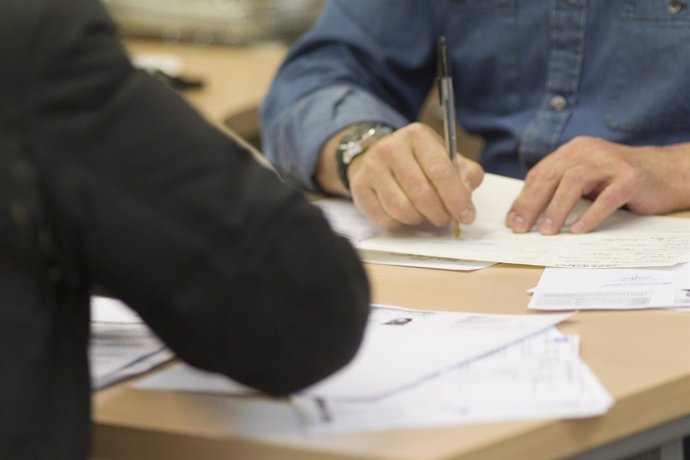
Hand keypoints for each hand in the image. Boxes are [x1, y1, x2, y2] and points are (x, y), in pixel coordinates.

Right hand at [348, 123, 483, 227]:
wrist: (376, 156)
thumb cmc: (417, 161)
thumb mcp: (444, 157)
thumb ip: (465, 174)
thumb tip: (466, 195)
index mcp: (417, 135)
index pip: (440, 171)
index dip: (456, 198)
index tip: (466, 216)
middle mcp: (391, 148)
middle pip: (422, 194)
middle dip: (439, 213)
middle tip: (444, 218)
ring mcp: (371, 167)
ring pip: (402, 210)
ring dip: (419, 219)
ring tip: (423, 213)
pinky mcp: (359, 187)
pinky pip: (385, 219)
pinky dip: (399, 223)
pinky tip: (403, 212)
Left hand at [506, 136, 688, 234]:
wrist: (665, 173)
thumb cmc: (617, 180)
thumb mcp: (585, 180)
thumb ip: (558, 189)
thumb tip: (523, 214)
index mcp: (573, 151)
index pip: (540, 173)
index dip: (523, 198)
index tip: (511, 222)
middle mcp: (589, 151)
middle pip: (552, 176)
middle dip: (532, 204)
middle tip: (521, 228)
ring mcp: (611, 163)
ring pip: (574, 182)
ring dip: (557, 208)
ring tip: (547, 231)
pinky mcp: (631, 178)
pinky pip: (607, 197)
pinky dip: (591, 214)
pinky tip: (578, 230)